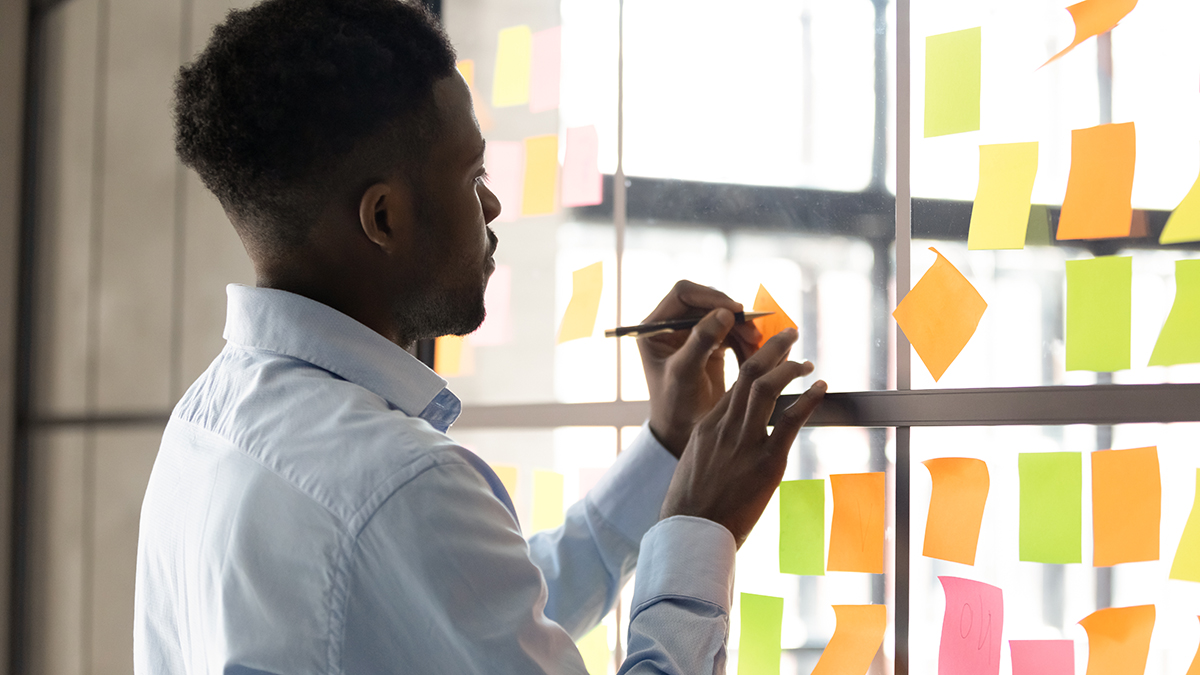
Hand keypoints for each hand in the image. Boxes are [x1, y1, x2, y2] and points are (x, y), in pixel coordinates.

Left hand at [638, 281, 761, 457]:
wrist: (683, 434)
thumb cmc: (676, 407)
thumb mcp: (685, 374)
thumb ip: (701, 341)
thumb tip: (725, 312)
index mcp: (655, 328)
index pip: (683, 293)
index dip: (710, 297)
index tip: (735, 311)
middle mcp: (672, 327)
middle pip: (708, 302)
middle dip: (734, 315)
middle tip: (754, 332)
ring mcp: (692, 335)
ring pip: (725, 316)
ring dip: (744, 329)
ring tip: (758, 348)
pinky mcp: (710, 346)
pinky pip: (734, 332)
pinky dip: (747, 341)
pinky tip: (757, 355)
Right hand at [660, 329, 825, 548]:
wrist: (690, 533)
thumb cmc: (689, 509)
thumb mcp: (693, 467)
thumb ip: (711, 449)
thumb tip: (723, 446)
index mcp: (706, 427)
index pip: (734, 385)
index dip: (756, 364)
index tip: (771, 355)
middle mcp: (724, 427)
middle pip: (749, 374)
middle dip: (772, 350)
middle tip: (789, 335)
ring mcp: (744, 443)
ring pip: (766, 389)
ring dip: (789, 367)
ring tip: (806, 360)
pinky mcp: (765, 463)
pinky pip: (788, 422)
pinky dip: (807, 401)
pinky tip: (820, 389)